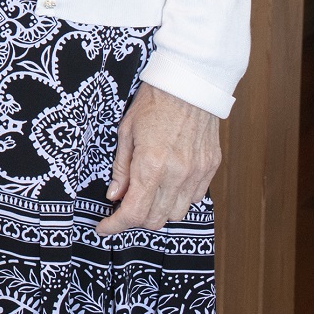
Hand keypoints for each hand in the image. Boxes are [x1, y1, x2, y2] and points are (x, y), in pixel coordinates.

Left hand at [98, 82, 218, 235]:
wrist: (189, 85)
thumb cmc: (153, 103)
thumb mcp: (126, 132)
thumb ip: (121, 168)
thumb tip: (114, 195)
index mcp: (152, 165)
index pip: (133, 212)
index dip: (115, 225)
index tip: (103, 228)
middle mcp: (177, 174)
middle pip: (155, 219)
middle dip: (134, 219)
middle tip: (121, 207)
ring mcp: (197, 173)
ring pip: (176, 214)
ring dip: (157, 212)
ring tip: (144, 196)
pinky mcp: (210, 169)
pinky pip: (194, 199)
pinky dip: (177, 200)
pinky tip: (166, 186)